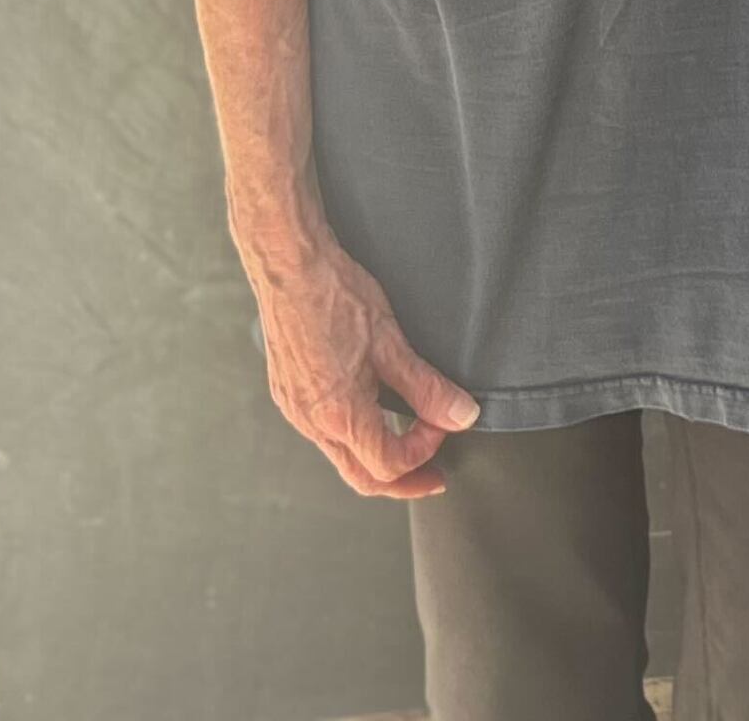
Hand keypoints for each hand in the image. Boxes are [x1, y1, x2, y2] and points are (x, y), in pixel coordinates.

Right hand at [246, 237, 478, 498]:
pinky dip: (353, 437)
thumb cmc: (334, 295)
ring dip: (376, 458)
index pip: (388, 465)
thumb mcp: (391, 342)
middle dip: (402, 481)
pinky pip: (323, 434)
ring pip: (340, 457)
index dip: (423, 452)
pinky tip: (369, 416)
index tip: (442, 422)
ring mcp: (295, 411)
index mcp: (339, 414)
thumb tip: (461, 415)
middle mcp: (312, 422)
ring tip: (406, 442)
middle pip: (360, 477)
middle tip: (432, 475)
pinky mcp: (288, 395)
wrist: (288, 267)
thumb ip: (428, 388)